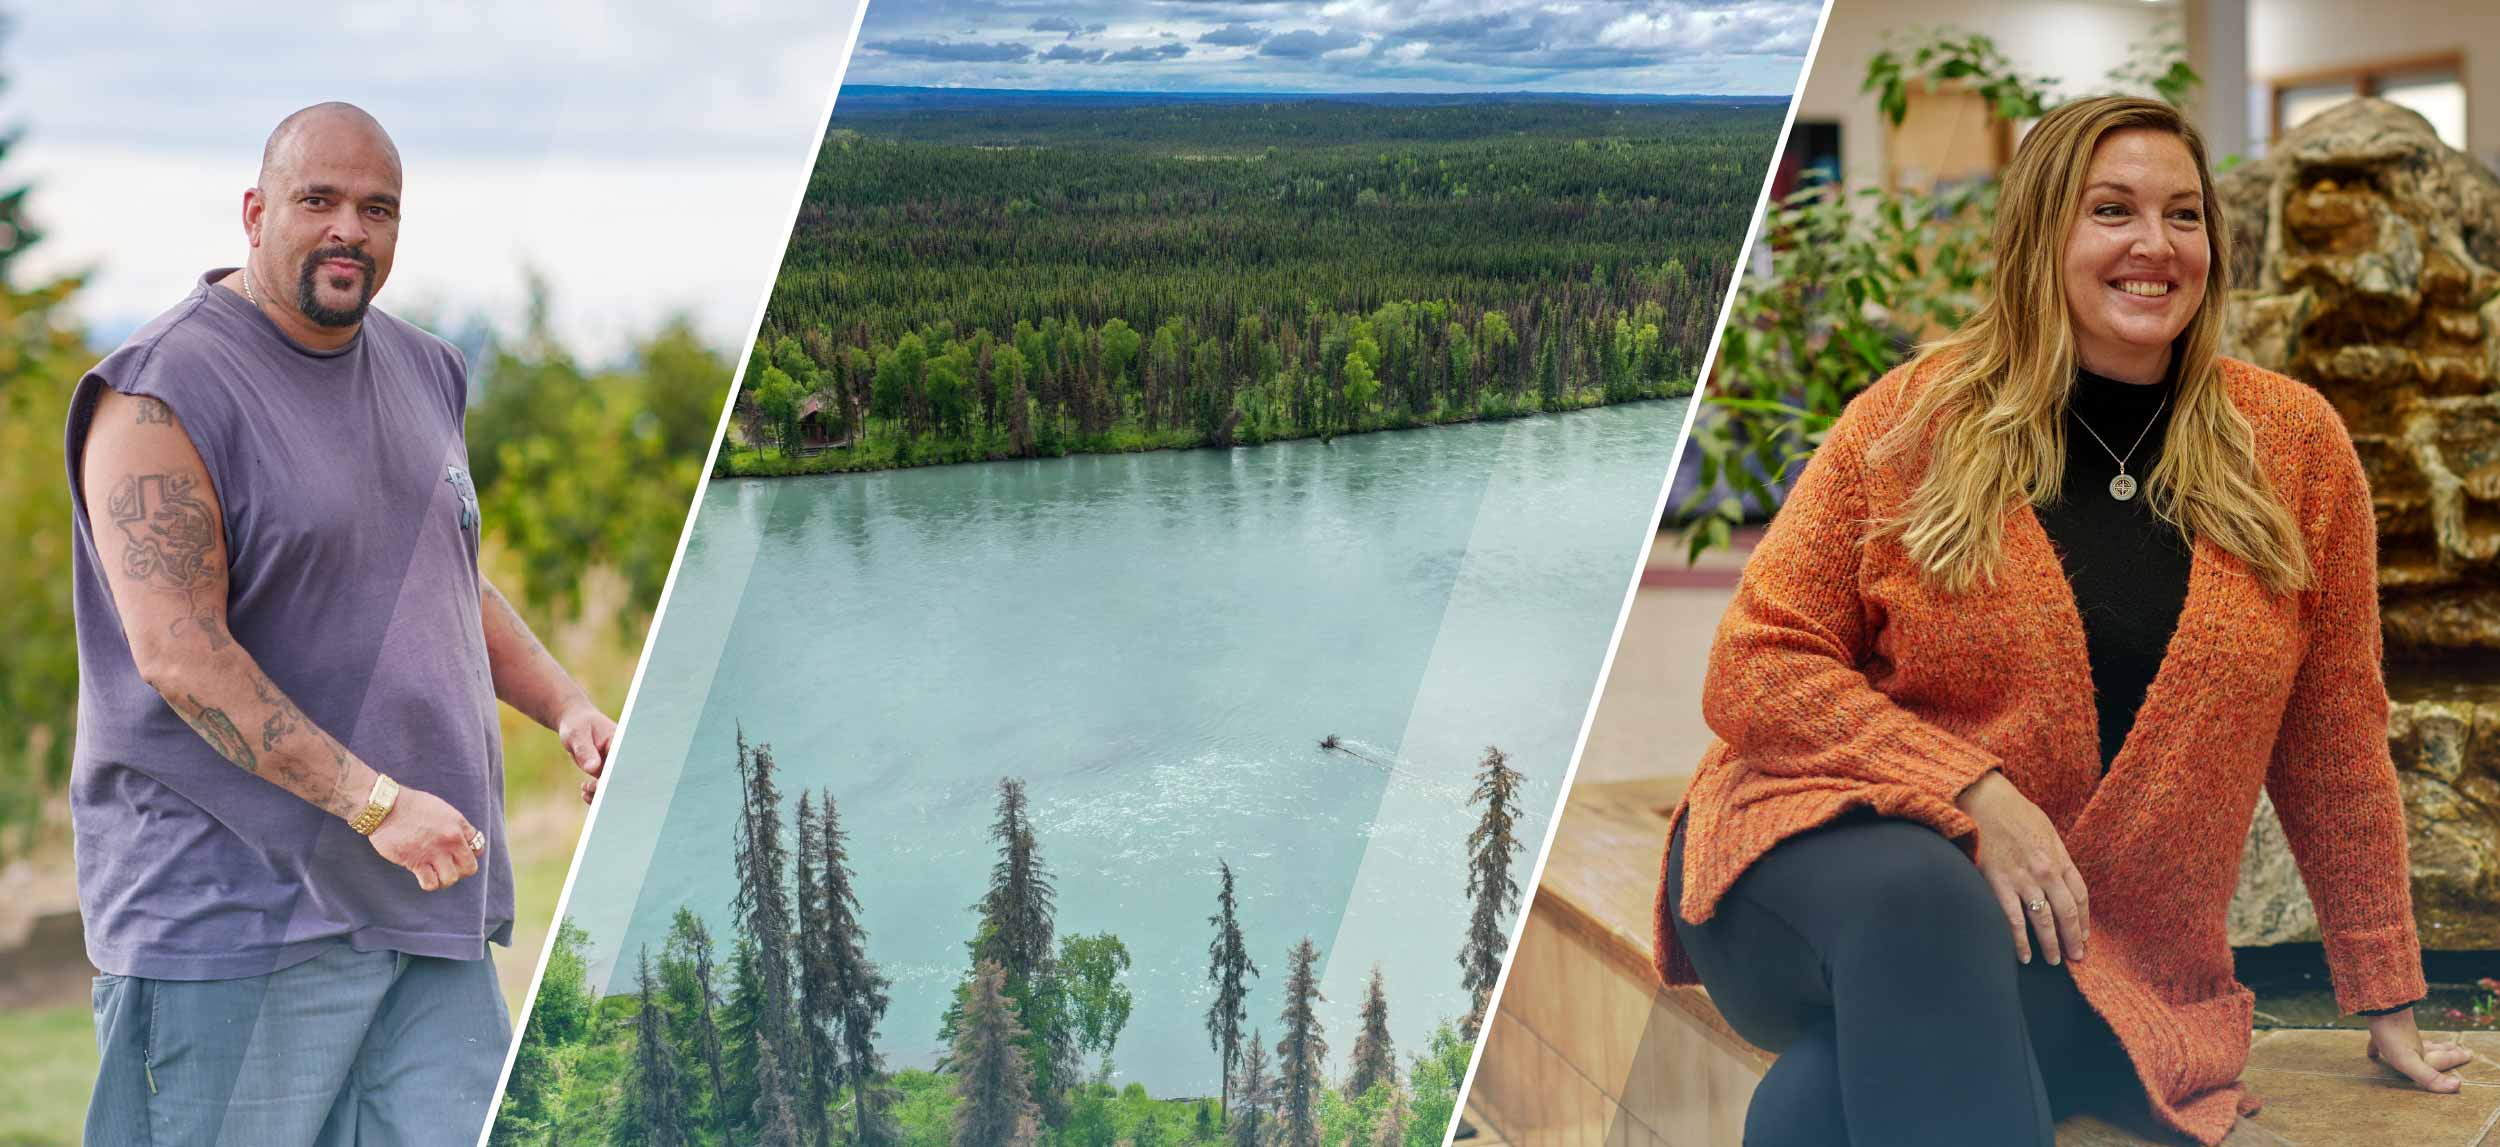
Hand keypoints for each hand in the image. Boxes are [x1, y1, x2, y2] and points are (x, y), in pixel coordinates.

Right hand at [366, 785, 483, 891]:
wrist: (386, 807)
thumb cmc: (411, 805)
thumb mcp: (440, 808)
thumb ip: (453, 824)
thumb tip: (461, 839)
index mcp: (458, 824)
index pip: (478, 846)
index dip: (470, 853)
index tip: (457, 853)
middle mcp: (451, 839)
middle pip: (470, 868)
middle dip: (460, 870)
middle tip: (447, 866)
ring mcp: (434, 852)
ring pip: (451, 879)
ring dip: (444, 879)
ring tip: (435, 873)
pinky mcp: (416, 862)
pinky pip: (431, 884)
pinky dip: (428, 883)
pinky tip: (422, 875)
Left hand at [556, 702, 615, 803]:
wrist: (574, 724)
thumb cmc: (577, 724)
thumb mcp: (577, 734)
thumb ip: (585, 750)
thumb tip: (593, 768)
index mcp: (618, 742)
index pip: (621, 761)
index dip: (615, 775)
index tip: (603, 784)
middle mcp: (619, 755)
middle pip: (620, 776)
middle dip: (608, 787)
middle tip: (591, 787)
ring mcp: (612, 764)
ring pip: (613, 784)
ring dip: (601, 793)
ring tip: (585, 790)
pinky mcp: (604, 771)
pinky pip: (604, 786)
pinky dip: (596, 794)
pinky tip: (584, 793)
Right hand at [1955, 770, 2089, 965]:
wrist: (1983, 798)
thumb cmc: (2013, 811)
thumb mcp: (2045, 829)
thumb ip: (2056, 855)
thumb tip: (2061, 878)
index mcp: (2059, 856)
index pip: (2079, 895)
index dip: (2083, 920)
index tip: (2084, 935)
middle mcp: (2045, 870)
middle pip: (2066, 912)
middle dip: (2073, 938)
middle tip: (2075, 957)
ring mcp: (2022, 878)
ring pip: (2043, 920)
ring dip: (2050, 944)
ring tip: (2052, 960)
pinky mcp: (1998, 882)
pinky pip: (2013, 919)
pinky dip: (2019, 940)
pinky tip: (2023, 955)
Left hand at [2366, 1008, 2470, 1091]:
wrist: (2379, 1006)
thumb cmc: (2393, 1036)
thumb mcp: (2410, 1061)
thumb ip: (2429, 1076)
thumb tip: (2457, 1087)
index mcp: (2422, 1053)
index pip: (2442, 1058)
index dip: (2455, 1059)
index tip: (2469, 1054)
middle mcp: (2413, 1043)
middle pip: (2432, 1048)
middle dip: (2444, 1050)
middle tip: (2455, 1048)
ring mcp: (2398, 1034)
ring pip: (2412, 1041)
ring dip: (2422, 1045)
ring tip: (2428, 1045)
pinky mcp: (2381, 1027)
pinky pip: (2381, 1040)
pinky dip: (2378, 1047)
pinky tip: (2371, 1052)